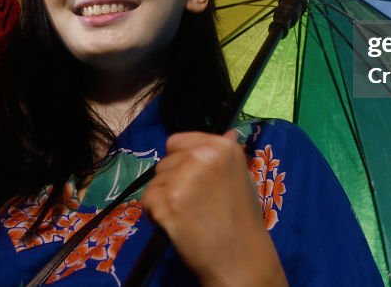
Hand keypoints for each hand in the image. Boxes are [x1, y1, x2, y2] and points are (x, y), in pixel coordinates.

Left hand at [140, 131, 287, 286]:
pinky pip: (148, 200)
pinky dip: (156, 214)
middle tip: (195, 204)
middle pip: (165, 162)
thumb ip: (225, 155)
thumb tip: (227, 133)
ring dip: (164, 198)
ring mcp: (183, 178)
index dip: (182, 162)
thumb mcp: (242, 177)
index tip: (196, 182)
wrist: (241, 259)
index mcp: (222, 146)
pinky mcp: (167, 201)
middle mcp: (202, 155)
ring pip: (155, 181)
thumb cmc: (243, 220)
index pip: (177, 141)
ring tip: (187, 216)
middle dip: (173, 181)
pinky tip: (177, 225)